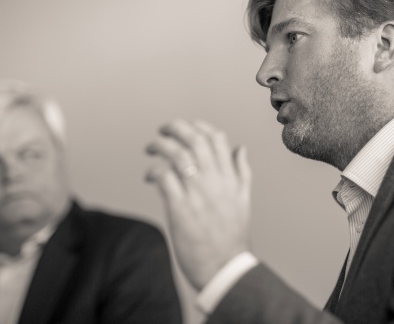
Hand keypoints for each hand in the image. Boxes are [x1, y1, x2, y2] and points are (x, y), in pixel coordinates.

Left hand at [145, 119, 251, 289]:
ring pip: (177, 154)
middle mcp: (215, 181)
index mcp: (230, 178)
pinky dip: (154, 170)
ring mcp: (197, 194)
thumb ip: (241, 171)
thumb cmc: (232, 237)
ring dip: (160, 145)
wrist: (225, 268)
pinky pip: (163, 177)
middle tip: (163, 130)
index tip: (187, 126)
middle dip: (175, 128)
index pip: (216, 138)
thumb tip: (240, 147)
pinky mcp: (180, 208)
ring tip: (151, 148)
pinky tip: (149, 175)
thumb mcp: (243, 199)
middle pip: (194, 140)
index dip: (199, 125)